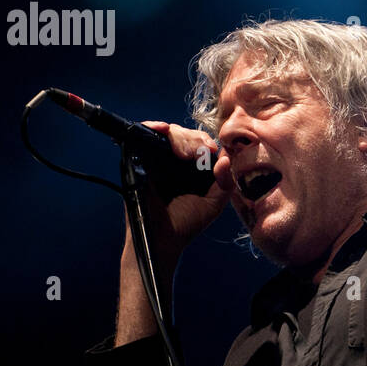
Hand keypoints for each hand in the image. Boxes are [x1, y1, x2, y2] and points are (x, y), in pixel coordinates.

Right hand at [130, 121, 229, 264]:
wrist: (162, 239)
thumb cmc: (188, 222)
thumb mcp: (214, 202)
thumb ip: (225, 181)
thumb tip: (226, 157)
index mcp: (195, 166)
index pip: (201, 141)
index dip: (205, 141)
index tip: (210, 149)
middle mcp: (176, 159)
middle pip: (185, 133)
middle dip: (192, 139)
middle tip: (194, 153)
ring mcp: (158, 158)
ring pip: (169, 132)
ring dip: (177, 135)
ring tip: (182, 152)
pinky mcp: (140, 159)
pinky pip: (145, 135)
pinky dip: (153, 127)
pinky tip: (160, 130)